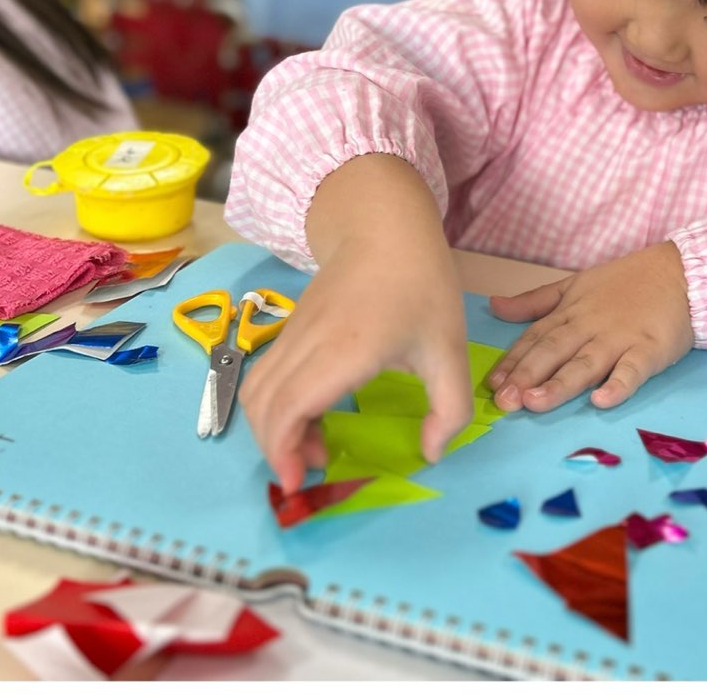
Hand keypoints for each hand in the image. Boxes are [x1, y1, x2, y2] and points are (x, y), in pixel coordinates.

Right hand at [239, 154, 472, 494]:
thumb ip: (449, 407)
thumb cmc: (421, 284)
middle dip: (277, 449)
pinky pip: (267, 372)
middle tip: (314, 468)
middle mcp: (308, 341)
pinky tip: (313, 411)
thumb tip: (431, 453)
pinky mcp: (292, 324)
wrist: (385, 224)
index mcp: (345, 350)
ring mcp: (293, 330)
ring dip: (274, 426)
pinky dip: (276, 404)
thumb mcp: (449, 348)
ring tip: (314, 443)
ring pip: (257, 389)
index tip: (301, 482)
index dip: (283, 451)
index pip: (289, 407)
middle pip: (263, 405)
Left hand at [485, 241, 692, 412]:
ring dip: (560, 384)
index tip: (491, 385)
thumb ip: (534, 301)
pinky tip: (601, 401)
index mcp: (569, 312)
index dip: (512, 362)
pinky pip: (632, 370)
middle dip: (526, 376)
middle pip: (553, 351)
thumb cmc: (625, 282)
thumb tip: (494, 305)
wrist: (679, 272)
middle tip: (503, 402)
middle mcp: (588, 325)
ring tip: (535, 403)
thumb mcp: (573, 285)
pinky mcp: (649, 349)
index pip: (534, 338)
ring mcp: (619, 338)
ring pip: (585, 363)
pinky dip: (618, 385)